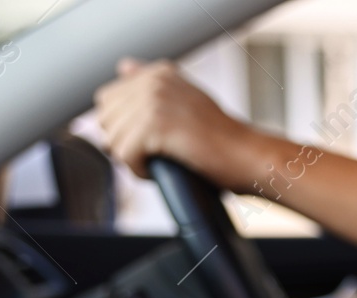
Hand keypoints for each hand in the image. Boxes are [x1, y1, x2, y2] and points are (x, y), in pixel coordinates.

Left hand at [94, 58, 258, 183]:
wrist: (250, 157)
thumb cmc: (224, 140)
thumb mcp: (186, 102)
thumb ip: (154, 85)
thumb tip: (124, 67)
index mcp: (158, 73)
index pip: (108, 99)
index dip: (123, 127)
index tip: (151, 141)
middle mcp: (154, 81)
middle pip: (106, 120)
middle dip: (124, 143)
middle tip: (156, 155)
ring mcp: (154, 101)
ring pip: (113, 140)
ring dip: (133, 160)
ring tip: (162, 163)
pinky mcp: (155, 125)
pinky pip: (125, 155)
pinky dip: (139, 171)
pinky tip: (160, 171)